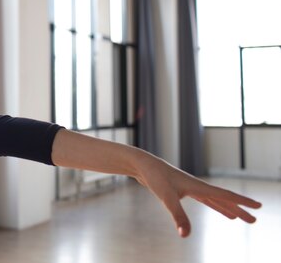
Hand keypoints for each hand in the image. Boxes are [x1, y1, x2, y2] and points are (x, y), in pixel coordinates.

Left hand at [135, 157, 261, 236]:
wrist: (142, 165)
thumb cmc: (155, 177)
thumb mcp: (167, 198)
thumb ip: (178, 216)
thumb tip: (186, 235)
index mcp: (198, 187)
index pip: (225, 196)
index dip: (242, 202)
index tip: (258, 206)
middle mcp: (197, 186)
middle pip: (222, 200)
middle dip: (239, 209)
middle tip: (254, 219)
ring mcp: (190, 188)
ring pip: (214, 200)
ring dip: (226, 208)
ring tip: (238, 217)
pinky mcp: (181, 190)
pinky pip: (203, 199)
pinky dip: (213, 205)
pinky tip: (216, 207)